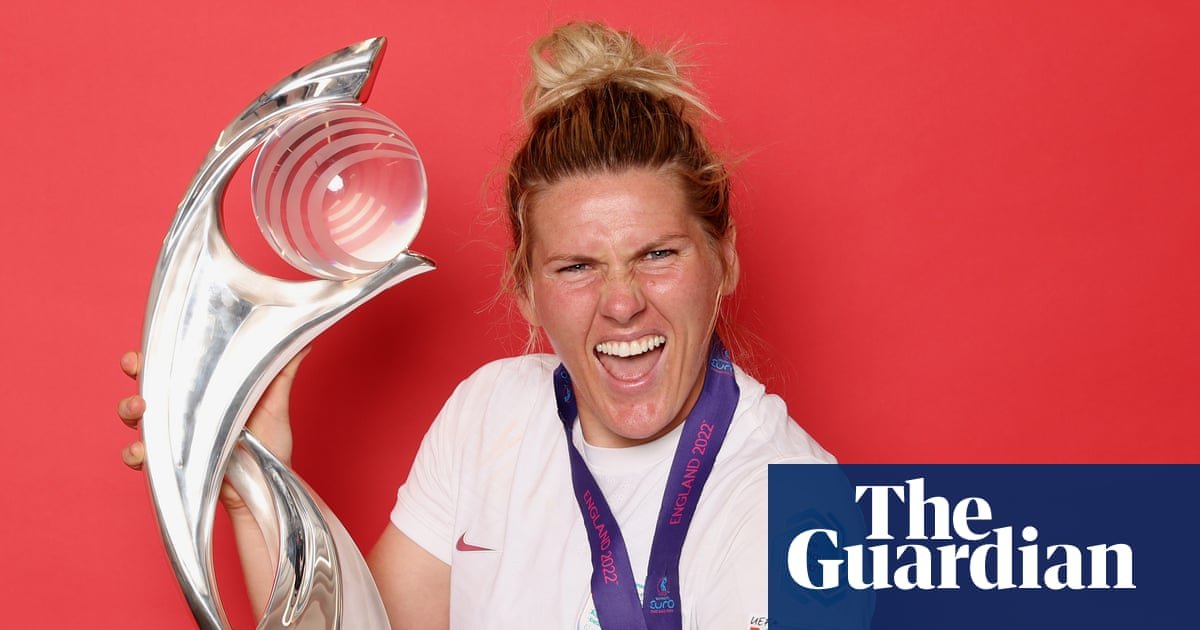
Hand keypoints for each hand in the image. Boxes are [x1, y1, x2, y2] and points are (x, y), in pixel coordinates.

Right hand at [117, 346, 310, 511]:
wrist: (268, 485)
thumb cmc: (271, 443)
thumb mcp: (275, 404)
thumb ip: (282, 372)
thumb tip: (302, 340)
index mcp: (204, 389)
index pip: (172, 363)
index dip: (155, 351)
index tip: (148, 343)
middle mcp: (184, 409)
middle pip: (148, 384)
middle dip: (135, 372)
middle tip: (136, 366)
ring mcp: (175, 436)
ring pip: (136, 418)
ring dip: (129, 410)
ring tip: (140, 408)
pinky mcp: (171, 465)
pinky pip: (141, 458)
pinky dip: (134, 454)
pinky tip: (142, 452)